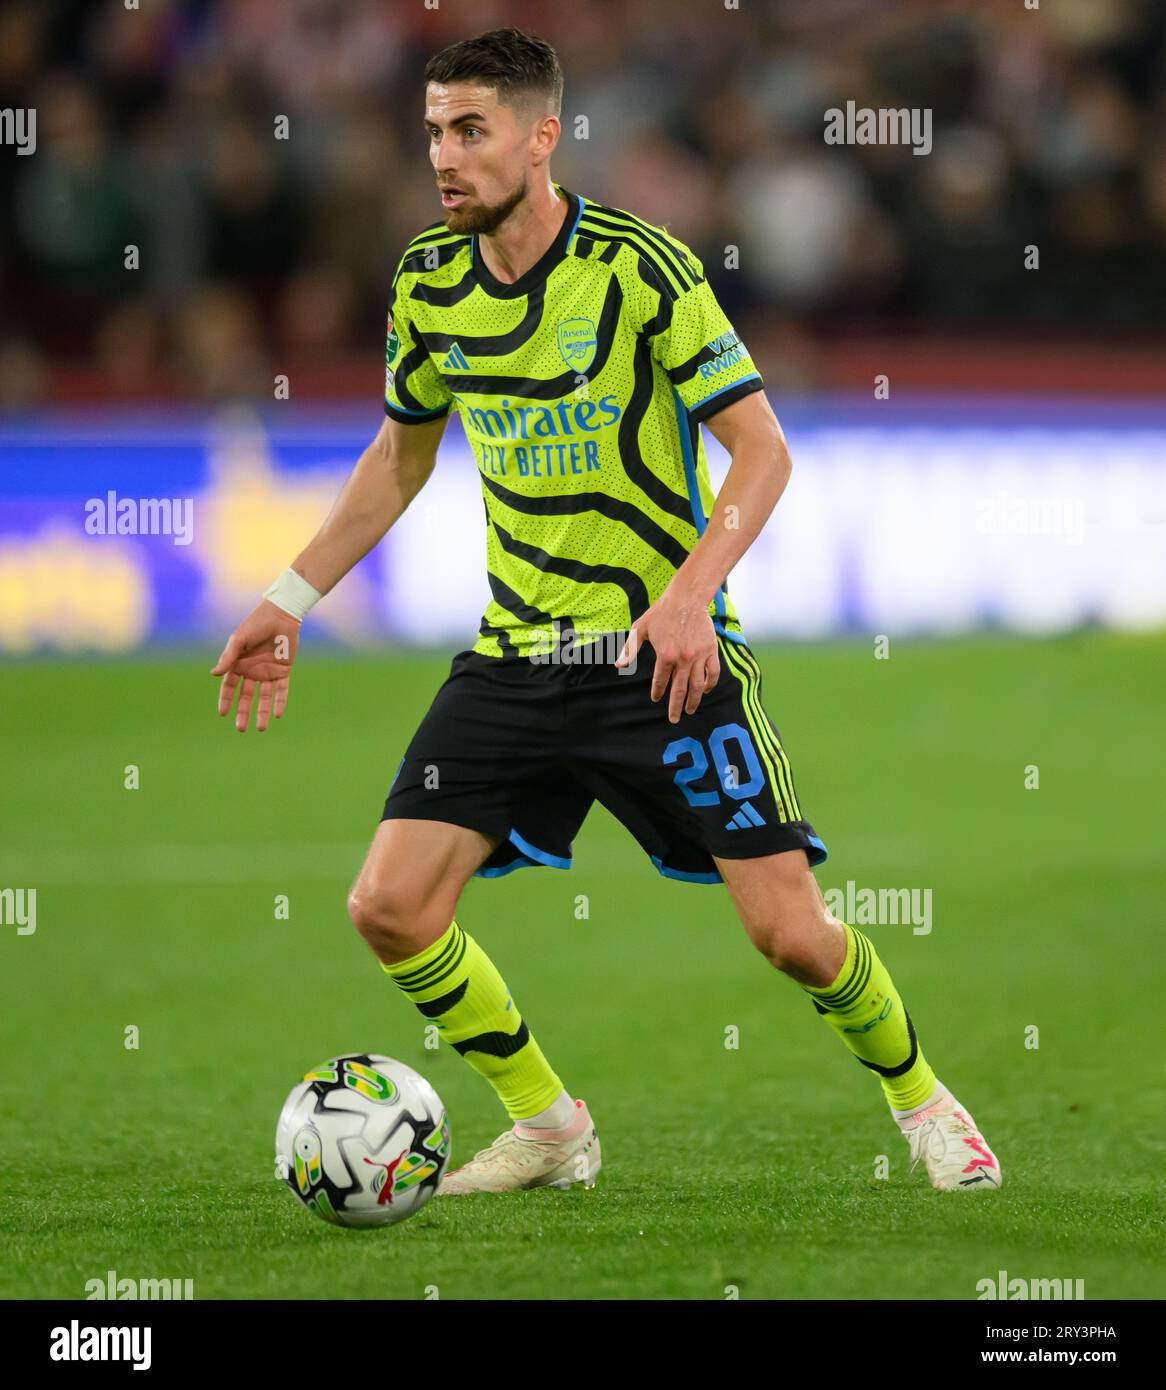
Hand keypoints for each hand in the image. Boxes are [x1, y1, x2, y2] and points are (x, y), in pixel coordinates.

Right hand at [211, 600, 300, 731]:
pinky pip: (281, 690)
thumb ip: (228, 657)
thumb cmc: (255, 625)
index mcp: (238, 664)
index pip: (230, 687)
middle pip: (246, 696)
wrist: (280, 616)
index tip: (222, 713)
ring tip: (261, 728)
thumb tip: (214, 674)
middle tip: (241, 729)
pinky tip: (278, 715)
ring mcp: (268, 672)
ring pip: (264, 697)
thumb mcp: (238, 640)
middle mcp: (252, 671)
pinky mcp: (283, 671)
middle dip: (243, 712)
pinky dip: (280, 702)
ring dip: (263, 712)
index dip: (226, 700)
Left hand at [615, 588, 719, 722]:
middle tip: (673, 719)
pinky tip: (706, 691)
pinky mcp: (711, 651)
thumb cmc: (662, 612)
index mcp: (665, 655)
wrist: (687, 598)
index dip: (657, 692)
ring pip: (698, 685)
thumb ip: (630, 649)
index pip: (660, 681)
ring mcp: (698, 656)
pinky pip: (713, 673)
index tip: (656, 699)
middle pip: (679, 689)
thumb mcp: (641, 628)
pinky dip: (710, 684)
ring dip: (694, 700)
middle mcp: (682, 659)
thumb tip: (619, 665)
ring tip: (690, 710)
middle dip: (676, 707)